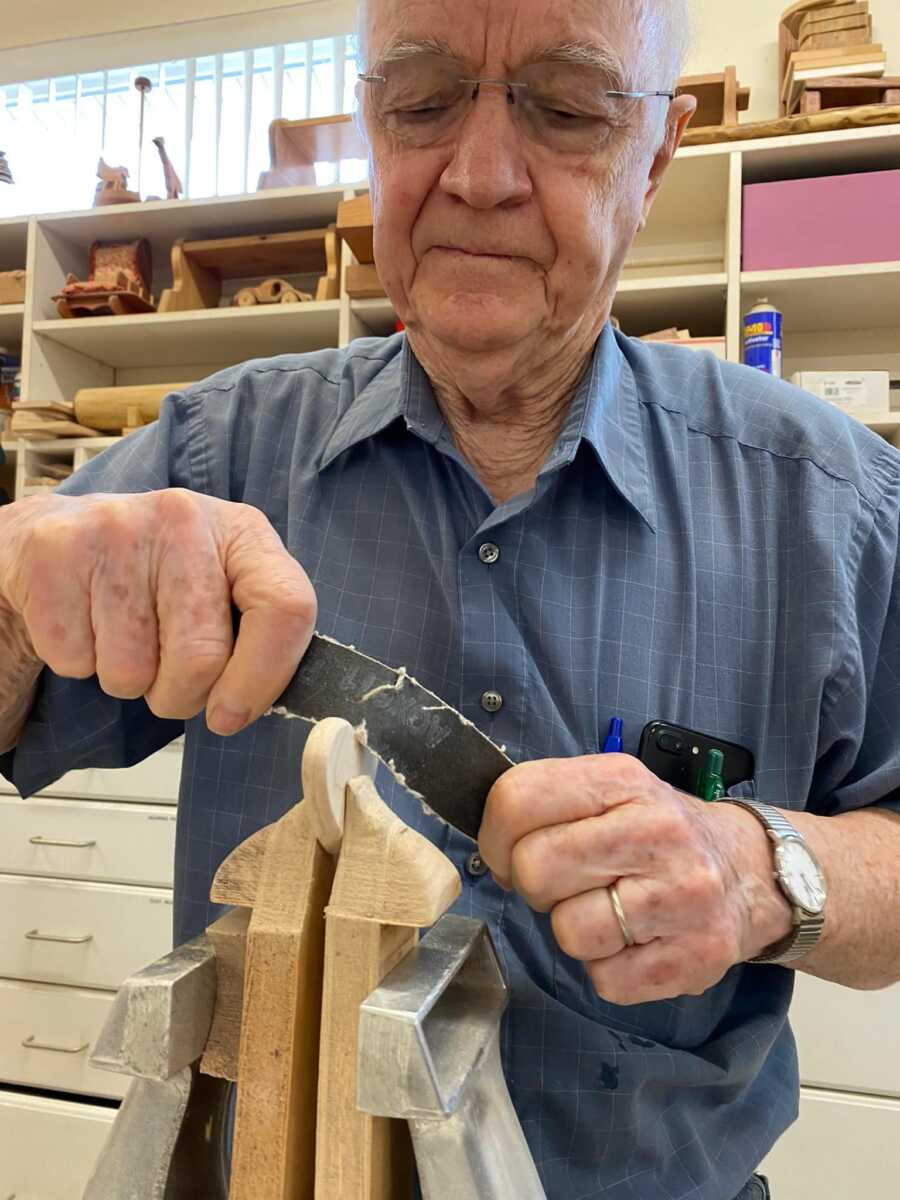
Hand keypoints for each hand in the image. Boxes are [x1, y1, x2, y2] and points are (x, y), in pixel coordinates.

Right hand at [0, 490, 316, 735]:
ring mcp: (117, 529)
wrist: (52, 538)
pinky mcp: (55, 553)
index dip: (263, 677)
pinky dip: (78, 664)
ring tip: (120, 635)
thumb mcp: (219, 589)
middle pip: (203, 658)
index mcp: (241, 530)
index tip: (231, 713)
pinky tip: (83, 620)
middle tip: (165, 677)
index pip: (285, 607)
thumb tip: (250, 705)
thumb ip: (256, 636)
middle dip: (181, 695)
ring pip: (133, 672)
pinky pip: (77, 661)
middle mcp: (184, 518)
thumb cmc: (152, 578)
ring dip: (127, 681)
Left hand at [478, 755, 792, 1004]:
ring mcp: (680, 897)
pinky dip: (607, 968)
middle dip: (534, 885)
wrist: (753, 873)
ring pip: (568, 931)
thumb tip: (486, 842)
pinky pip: (605, 980)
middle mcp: (656, 832)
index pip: (518, 799)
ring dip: (574, 929)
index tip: (506, 852)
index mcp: (623, 781)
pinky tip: (634, 941)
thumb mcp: (612, 791)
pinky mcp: (694, 958)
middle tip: (563, 884)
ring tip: (607, 910)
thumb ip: (549, 803)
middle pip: (534, 868)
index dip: (494, 836)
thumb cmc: (659, 833)